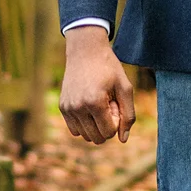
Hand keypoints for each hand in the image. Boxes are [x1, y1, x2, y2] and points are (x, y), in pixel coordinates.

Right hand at [59, 26, 135, 144]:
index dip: (116, 120)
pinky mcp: (62, 107)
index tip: (115, 102)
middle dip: (106, 125)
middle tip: (108, 104)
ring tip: (98, 104)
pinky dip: (84, 124)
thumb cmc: (109, 69)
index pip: (109, 133)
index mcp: (95, 102)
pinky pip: (75, 130)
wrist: (85, 51)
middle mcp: (78, 107)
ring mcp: (68, 108)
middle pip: (97, 138)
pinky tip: (89, 108)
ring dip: (95, 125)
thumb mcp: (125, 88)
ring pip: (85, 136)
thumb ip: (128, 115)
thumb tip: (123, 139)